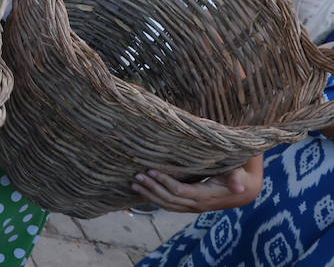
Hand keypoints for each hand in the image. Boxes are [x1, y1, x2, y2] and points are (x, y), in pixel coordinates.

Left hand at [131, 155, 262, 212]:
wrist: (245, 190)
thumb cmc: (239, 176)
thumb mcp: (239, 175)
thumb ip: (236, 178)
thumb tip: (239, 187)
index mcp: (205, 196)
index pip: (179, 191)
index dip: (164, 182)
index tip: (151, 171)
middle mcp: (198, 205)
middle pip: (169, 199)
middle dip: (152, 188)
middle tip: (136, 176)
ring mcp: (193, 207)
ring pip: (167, 205)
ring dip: (150, 195)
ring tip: (135, 184)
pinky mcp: (191, 206)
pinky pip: (171, 205)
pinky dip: (157, 199)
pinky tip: (145, 191)